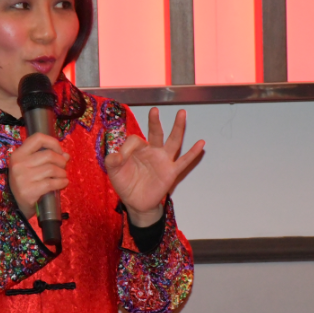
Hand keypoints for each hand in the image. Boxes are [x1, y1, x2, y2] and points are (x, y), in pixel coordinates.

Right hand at [8, 133, 69, 218]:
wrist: (17, 206)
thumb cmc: (27, 183)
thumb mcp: (31, 167)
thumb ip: (47, 158)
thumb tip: (66, 156)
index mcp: (18, 155)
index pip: (38, 138)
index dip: (53, 142)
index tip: (59, 151)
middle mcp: (18, 164)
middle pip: (48, 155)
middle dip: (61, 161)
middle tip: (63, 167)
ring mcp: (23, 178)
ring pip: (52, 169)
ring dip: (62, 173)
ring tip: (63, 176)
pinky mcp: (29, 191)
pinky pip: (51, 183)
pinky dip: (62, 182)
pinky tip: (63, 183)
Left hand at [104, 108, 204, 226]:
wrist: (136, 203)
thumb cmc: (126, 184)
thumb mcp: (114, 172)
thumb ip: (112, 162)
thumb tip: (115, 155)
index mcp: (138, 150)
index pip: (135, 140)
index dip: (128, 147)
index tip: (121, 158)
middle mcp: (152, 151)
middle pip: (156, 133)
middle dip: (154, 122)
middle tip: (154, 110)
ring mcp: (163, 160)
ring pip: (173, 141)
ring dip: (178, 127)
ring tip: (182, 113)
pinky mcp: (171, 172)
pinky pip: (184, 161)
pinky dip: (193, 153)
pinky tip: (201, 143)